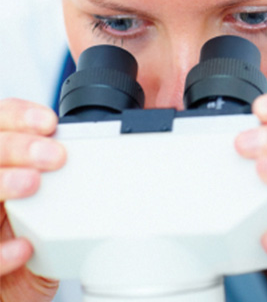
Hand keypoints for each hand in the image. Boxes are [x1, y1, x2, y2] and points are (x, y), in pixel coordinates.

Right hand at [0, 99, 65, 301]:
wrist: (15, 291)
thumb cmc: (37, 240)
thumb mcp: (58, 206)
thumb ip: (72, 180)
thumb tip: (120, 155)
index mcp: (4, 167)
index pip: (0, 124)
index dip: (18, 116)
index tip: (49, 122)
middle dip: (17, 146)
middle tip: (54, 156)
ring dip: (2, 180)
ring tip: (33, 184)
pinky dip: (1, 252)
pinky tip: (24, 247)